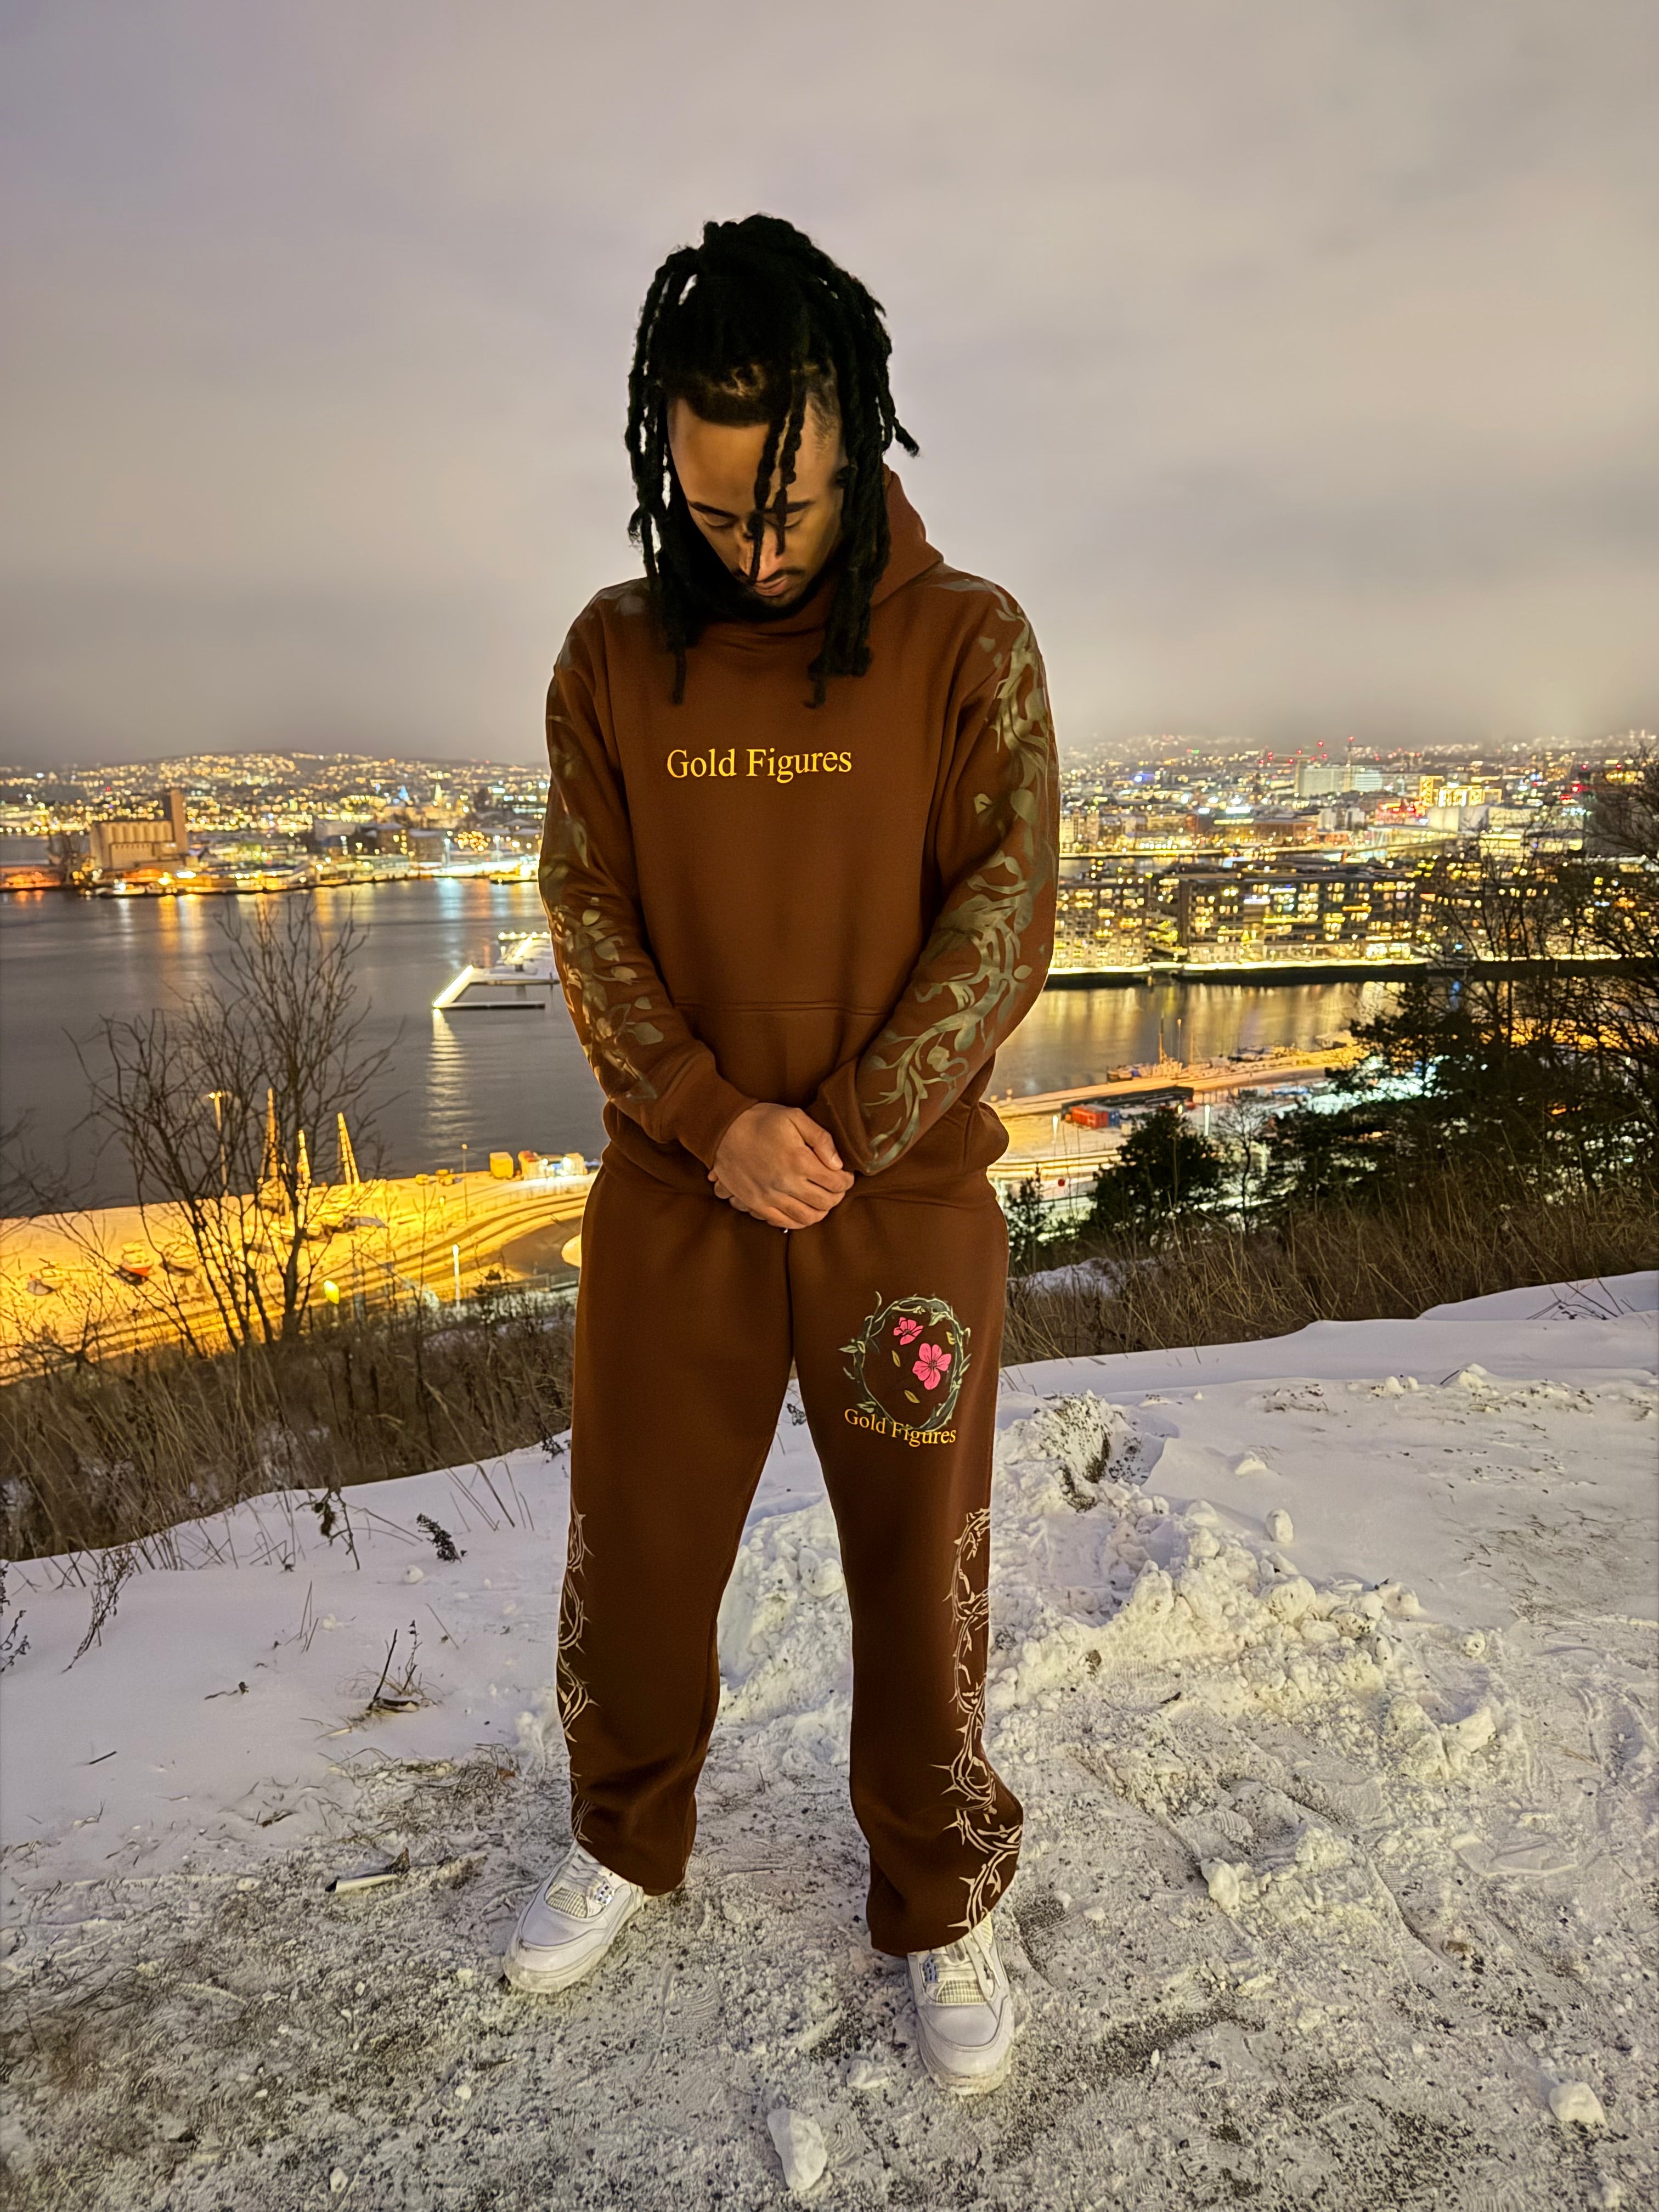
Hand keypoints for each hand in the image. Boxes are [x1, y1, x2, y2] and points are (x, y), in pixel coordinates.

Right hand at [708, 1103, 853, 1228]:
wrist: (723, 1130)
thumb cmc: (760, 1120)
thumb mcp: (795, 1117)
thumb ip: (821, 1138)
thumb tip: (838, 1163)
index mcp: (799, 1161)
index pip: (836, 1182)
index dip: (847, 1181)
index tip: (845, 1176)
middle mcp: (786, 1183)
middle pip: (825, 1202)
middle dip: (837, 1196)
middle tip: (837, 1188)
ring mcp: (770, 1197)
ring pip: (807, 1217)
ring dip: (821, 1211)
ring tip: (822, 1200)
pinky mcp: (757, 1204)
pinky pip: (784, 1222)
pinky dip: (799, 1221)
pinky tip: (802, 1210)